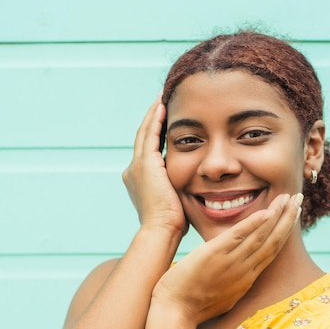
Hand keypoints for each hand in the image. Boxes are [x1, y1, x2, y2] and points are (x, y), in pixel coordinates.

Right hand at [122, 97, 187, 235]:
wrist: (161, 231)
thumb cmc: (172, 226)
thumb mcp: (175, 204)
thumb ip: (179, 191)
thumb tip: (196, 189)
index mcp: (138, 181)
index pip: (148, 151)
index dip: (155, 135)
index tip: (165, 122)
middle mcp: (133, 171)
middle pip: (143, 138)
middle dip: (153, 120)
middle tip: (161, 102)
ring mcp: (136, 166)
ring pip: (145, 132)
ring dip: (154, 113)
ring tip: (162, 97)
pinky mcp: (144, 164)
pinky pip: (150, 134)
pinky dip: (155, 118)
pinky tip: (163, 105)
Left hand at [152, 193, 301, 323]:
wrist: (175, 313)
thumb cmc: (191, 306)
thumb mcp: (221, 297)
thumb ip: (232, 283)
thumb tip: (235, 276)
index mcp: (246, 280)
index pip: (271, 251)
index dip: (284, 232)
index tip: (293, 215)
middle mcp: (244, 271)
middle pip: (273, 242)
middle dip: (288, 219)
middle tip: (299, 199)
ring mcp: (231, 263)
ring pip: (262, 236)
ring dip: (278, 215)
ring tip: (289, 197)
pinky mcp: (215, 255)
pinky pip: (240, 236)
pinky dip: (255, 223)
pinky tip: (267, 211)